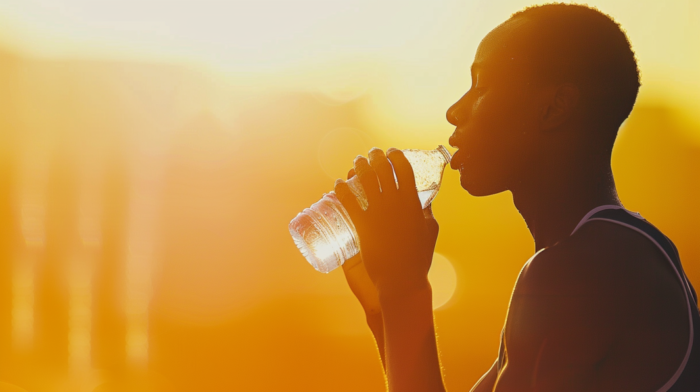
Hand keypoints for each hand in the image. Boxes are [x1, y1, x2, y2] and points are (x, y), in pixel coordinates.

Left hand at [334, 148, 438, 297]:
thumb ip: (428, 214)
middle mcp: (395, 202)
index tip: (391, 152)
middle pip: (382, 169)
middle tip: (370, 154)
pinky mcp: (362, 225)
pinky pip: (348, 200)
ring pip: (364, 180)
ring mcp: (378, 212)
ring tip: (356, 163)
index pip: (404, 168)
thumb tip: (425, 203)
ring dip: (359, 167)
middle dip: (375, 156)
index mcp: (413, 202)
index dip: (396, 156)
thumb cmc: (418, 258)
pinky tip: (338, 184)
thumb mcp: (430, 231)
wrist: (401, 280)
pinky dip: (342, 189)